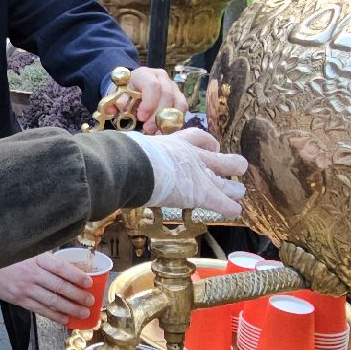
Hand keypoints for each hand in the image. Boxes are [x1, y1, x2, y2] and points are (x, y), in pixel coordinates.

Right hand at [0, 252, 95, 323]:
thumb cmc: (8, 255)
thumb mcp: (28, 251)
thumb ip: (46, 259)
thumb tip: (69, 268)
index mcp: (36, 258)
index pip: (61, 268)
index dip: (77, 276)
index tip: (89, 282)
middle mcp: (31, 274)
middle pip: (59, 287)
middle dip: (77, 295)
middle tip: (91, 301)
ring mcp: (24, 289)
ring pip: (52, 301)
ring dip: (70, 308)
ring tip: (83, 313)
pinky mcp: (18, 300)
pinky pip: (40, 309)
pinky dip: (54, 315)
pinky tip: (65, 319)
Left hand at [102, 67, 189, 133]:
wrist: (133, 89)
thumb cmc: (125, 93)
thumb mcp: (117, 95)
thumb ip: (116, 102)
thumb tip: (115, 109)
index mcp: (144, 74)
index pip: (152, 86)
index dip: (149, 103)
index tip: (141, 117)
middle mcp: (162, 78)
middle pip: (167, 95)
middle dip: (158, 115)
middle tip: (148, 129)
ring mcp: (173, 87)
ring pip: (178, 103)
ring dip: (168, 121)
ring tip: (156, 133)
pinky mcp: (179, 98)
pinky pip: (182, 111)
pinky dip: (174, 123)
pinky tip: (163, 131)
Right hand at [118, 126, 248, 215]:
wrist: (133, 164)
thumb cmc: (127, 156)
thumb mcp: (135, 146)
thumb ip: (135, 151)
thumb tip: (111, 153)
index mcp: (178, 143)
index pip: (200, 138)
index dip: (210, 144)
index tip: (213, 148)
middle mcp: (194, 156)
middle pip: (222, 157)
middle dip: (231, 164)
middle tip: (236, 167)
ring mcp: (200, 175)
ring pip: (227, 182)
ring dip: (234, 189)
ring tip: (239, 192)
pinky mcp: (202, 193)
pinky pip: (223, 202)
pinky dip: (231, 208)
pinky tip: (236, 211)